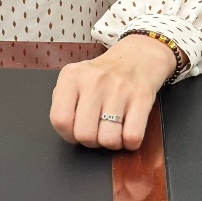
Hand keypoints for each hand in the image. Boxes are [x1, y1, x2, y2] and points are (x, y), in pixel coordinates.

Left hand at [49, 34, 177, 150]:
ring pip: (108, 139)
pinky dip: (130, 142)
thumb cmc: (103, 75)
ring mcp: (119, 89)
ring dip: (111, 143)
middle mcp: (94, 81)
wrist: (137, 57)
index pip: (59, 120)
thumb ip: (63, 100)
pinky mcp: (141, 98)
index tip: (76, 131)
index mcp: (72, 77)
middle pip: (84, 134)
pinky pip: (132, 136)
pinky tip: (128, 131)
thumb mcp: (75, 78)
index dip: (68, 134)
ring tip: (113, 131)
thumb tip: (65, 128)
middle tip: (97, 131)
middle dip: (91, 142)